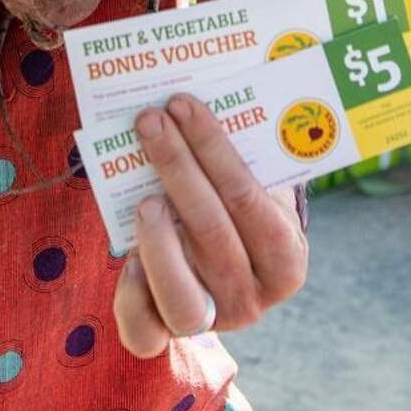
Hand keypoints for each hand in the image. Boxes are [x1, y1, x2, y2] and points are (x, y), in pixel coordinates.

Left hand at [113, 92, 307, 357]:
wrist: (229, 265)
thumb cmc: (236, 204)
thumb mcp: (254, 182)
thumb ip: (242, 148)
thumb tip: (204, 78)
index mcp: (285, 257)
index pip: (250, 201)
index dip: (213, 148)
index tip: (183, 103)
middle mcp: (252, 297)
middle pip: (213, 233)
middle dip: (177, 166)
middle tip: (150, 119)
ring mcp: (212, 320)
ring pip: (183, 294)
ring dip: (157, 237)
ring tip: (142, 194)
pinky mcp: (168, 332)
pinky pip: (145, 330)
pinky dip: (131, 294)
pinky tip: (125, 255)